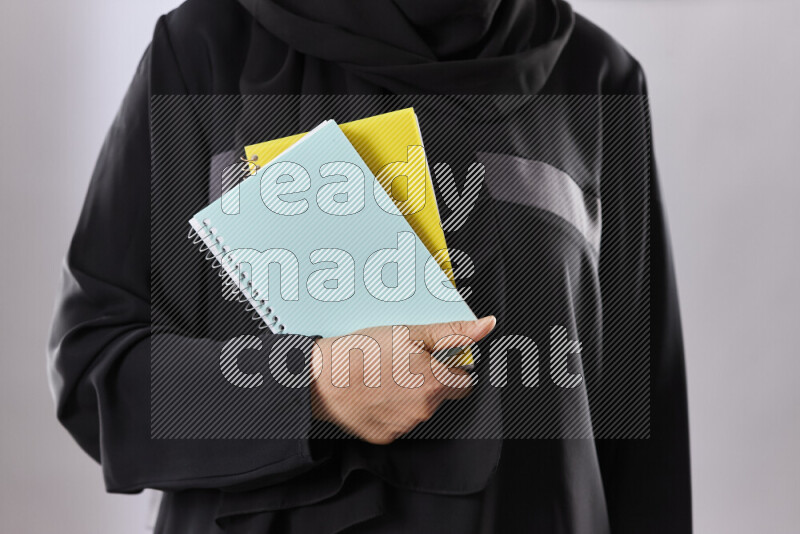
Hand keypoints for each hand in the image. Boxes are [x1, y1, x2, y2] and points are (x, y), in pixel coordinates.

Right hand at [309, 316, 495, 443]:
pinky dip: (391, 409)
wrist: (321, 379)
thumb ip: (453, 332)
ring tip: (383, 376)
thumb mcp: (409, 332)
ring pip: (420, 408)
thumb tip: (486, 326)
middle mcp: (425, 409)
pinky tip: (375, 391)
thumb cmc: (362, 352)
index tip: (430, 357)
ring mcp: (405, 426)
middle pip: (442, 394)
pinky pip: (399, 422)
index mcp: (436, 382)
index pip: (465, 380)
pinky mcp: (386, 436)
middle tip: (403, 363)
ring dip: (410, 394)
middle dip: (430, 380)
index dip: (449, 366)